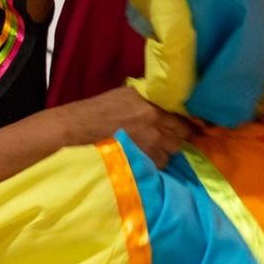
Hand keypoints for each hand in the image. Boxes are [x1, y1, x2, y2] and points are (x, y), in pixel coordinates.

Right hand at [62, 86, 197, 167]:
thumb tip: (161, 103)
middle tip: (164, 140)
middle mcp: (155, 130)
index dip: (186, 126)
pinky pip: (155, 168)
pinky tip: (140, 160)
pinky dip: (151, 165)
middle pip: (179, 141)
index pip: (183, 121)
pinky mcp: (140, 166)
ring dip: (162, 154)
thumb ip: (147, 100)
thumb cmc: (95, 110)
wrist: (75, 131)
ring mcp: (148, 150)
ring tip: (149, 151)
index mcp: (153, 110)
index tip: (187, 129)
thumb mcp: (124, 95)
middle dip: (173, 140)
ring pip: (168, 157)